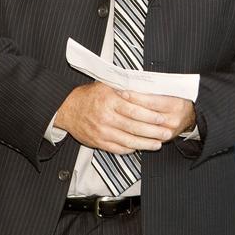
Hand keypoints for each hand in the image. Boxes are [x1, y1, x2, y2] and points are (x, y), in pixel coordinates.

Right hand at [54, 83, 186, 153]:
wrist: (67, 109)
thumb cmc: (89, 95)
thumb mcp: (106, 86)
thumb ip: (124, 89)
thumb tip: (146, 89)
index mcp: (109, 101)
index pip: (135, 111)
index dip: (150, 116)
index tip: (163, 118)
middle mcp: (106, 118)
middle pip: (134, 127)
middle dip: (153, 131)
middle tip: (167, 132)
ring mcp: (102, 132)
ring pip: (128, 141)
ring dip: (145, 143)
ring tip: (158, 143)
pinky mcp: (98, 142)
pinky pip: (118, 149)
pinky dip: (131, 149)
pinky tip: (141, 147)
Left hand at [120, 91, 196, 140]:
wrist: (192, 116)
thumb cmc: (180, 100)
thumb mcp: (172, 91)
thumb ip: (156, 88)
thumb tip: (134, 82)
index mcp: (176, 105)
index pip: (151, 101)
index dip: (135, 96)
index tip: (122, 91)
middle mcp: (173, 120)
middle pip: (146, 115)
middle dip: (128, 107)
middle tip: (114, 102)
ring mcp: (168, 133)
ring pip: (143, 128)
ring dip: (127, 119)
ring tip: (115, 111)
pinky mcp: (163, 141)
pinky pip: (145, 138)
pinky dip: (132, 131)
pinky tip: (122, 124)